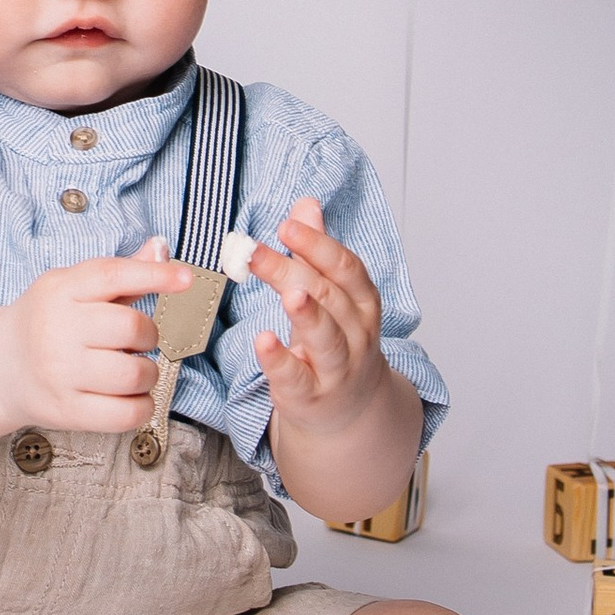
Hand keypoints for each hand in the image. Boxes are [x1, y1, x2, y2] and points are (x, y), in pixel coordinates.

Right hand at [0, 240, 184, 436]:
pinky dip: (143, 406)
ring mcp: (59, 373)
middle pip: (130, 327)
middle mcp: (56, 330)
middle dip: (148, 335)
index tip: (187, 278)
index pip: (112, 275)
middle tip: (137, 341)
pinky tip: (132, 396)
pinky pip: (125, 415)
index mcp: (60, 290)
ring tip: (135, 370)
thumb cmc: (47, 321)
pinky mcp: (67, 411)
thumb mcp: (73, 287)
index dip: (155, 275)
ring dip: (148, 373)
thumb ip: (121, 272)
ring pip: (134, 374)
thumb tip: (161, 248)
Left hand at [248, 200, 387, 435]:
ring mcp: (337, 368)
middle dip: (291, 271)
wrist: (349, 410)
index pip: (345, 268)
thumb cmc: (337, 343)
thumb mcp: (332, 296)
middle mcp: (356, 334)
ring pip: (327, 338)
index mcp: (362, 303)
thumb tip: (306, 204)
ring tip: (288, 292)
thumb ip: (316, 252)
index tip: (286, 226)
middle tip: (253, 251)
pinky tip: (263, 342)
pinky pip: (297, 378)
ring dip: (308, 314)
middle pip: (327, 296)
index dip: (318, 245)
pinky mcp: (311, 396)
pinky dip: (280, 360)